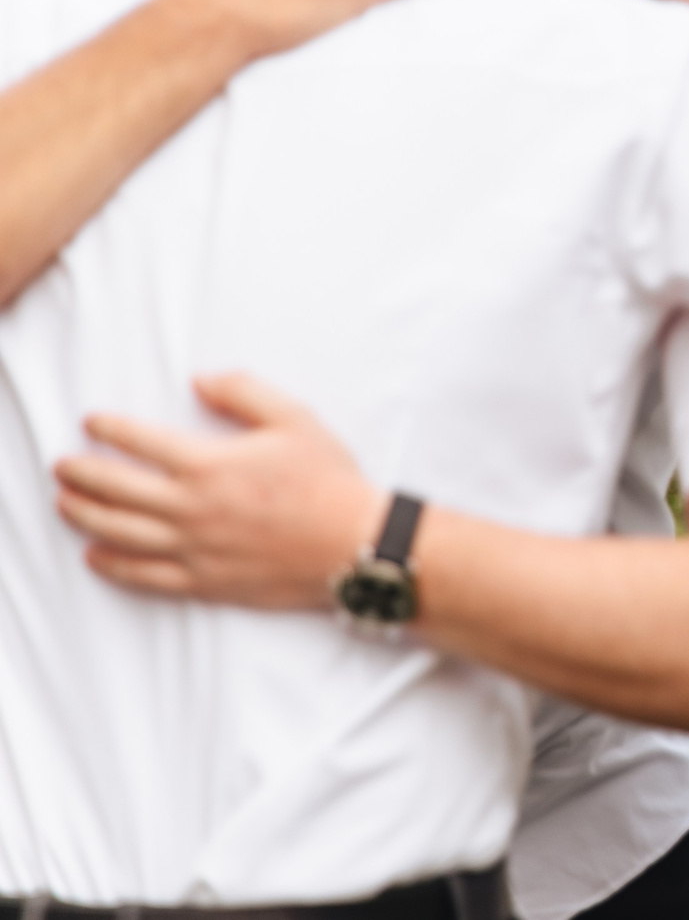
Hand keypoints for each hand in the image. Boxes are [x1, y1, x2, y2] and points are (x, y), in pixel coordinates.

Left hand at [52, 372, 385, 609]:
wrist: (353, 543)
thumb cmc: (328, 480)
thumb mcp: (295, 419)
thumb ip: (244, 392)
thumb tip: (201, 380)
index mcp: (209, 465)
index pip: (140, 442)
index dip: (110, 429)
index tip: (92, 422)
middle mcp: (190, 508)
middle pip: (116, 490)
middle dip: (81, 475)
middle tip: (63, 466)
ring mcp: (193, 549)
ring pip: (119, 533)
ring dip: (84, 516)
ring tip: (66, 503)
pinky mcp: (203, 581)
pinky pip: (143, 575)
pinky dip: (112, 566)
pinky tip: (95, 556)